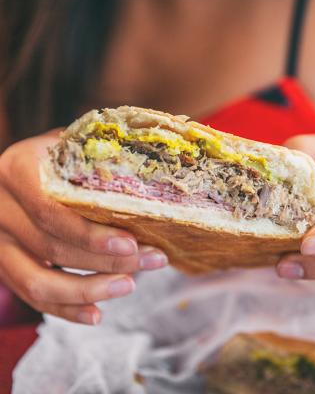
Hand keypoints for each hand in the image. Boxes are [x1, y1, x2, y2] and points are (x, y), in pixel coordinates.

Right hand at [0, 131, 167, 323]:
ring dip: (88, 290)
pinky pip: (31, 296)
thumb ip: (99, 157)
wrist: (27, 170)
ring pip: (37, 282)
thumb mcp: (75, 145)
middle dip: (107, 261)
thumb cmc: (61, 157)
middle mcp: (0, 208)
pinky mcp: (5, 265)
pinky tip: (96, 314)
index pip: (50, 211)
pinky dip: (65, 309)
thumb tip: (154, 180)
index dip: (91, 234)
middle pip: (53, 247)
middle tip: (152, 260)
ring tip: (129, 286)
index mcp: (17, 170)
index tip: (132, 244)